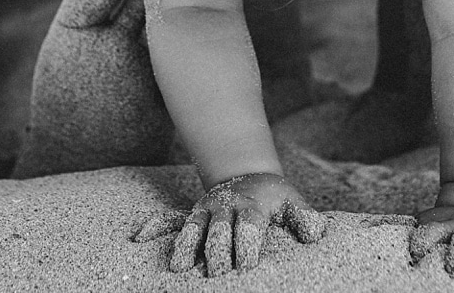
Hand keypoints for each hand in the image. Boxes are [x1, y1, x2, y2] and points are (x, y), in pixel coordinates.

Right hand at [133, 172, 326, 276]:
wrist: (250, 176)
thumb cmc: (275, 198)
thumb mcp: (293, 202)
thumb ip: (304, 217)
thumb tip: (315, 233)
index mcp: (251, 205)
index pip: (249, 225)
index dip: (247, 244)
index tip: (246, 267)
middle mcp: (225, 207)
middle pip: (219, 230)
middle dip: (217, 252)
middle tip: (216, 276)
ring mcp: (205, 211)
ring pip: (193, 227)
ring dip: (185, 245)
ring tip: (178, 267)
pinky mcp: (192, 216)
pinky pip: (169, 220)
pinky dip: (153, 226)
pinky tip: (138, 236)